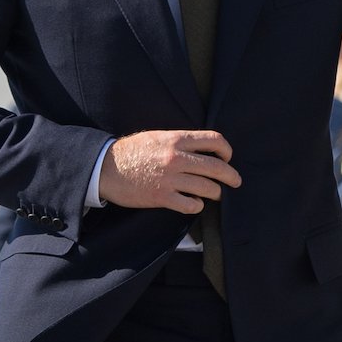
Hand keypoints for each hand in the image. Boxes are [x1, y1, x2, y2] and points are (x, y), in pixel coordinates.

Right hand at [99, 130, 241, 213]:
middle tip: (236, 181)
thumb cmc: (133, 151)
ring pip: (207, 187)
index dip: (227, 150)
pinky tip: (196, 203)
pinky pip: (191, 204)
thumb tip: (205, 148)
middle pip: (217, 167)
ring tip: (216, 194)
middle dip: (231, 176)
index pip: (215, 140)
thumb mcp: (159, 136)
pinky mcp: (161, 197)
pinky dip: (197, 205)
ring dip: (216, 193)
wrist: (106, 168)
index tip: (228, 157)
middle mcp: (177, 157)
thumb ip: (181, 141)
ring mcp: (170, 178)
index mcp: (177, 139)